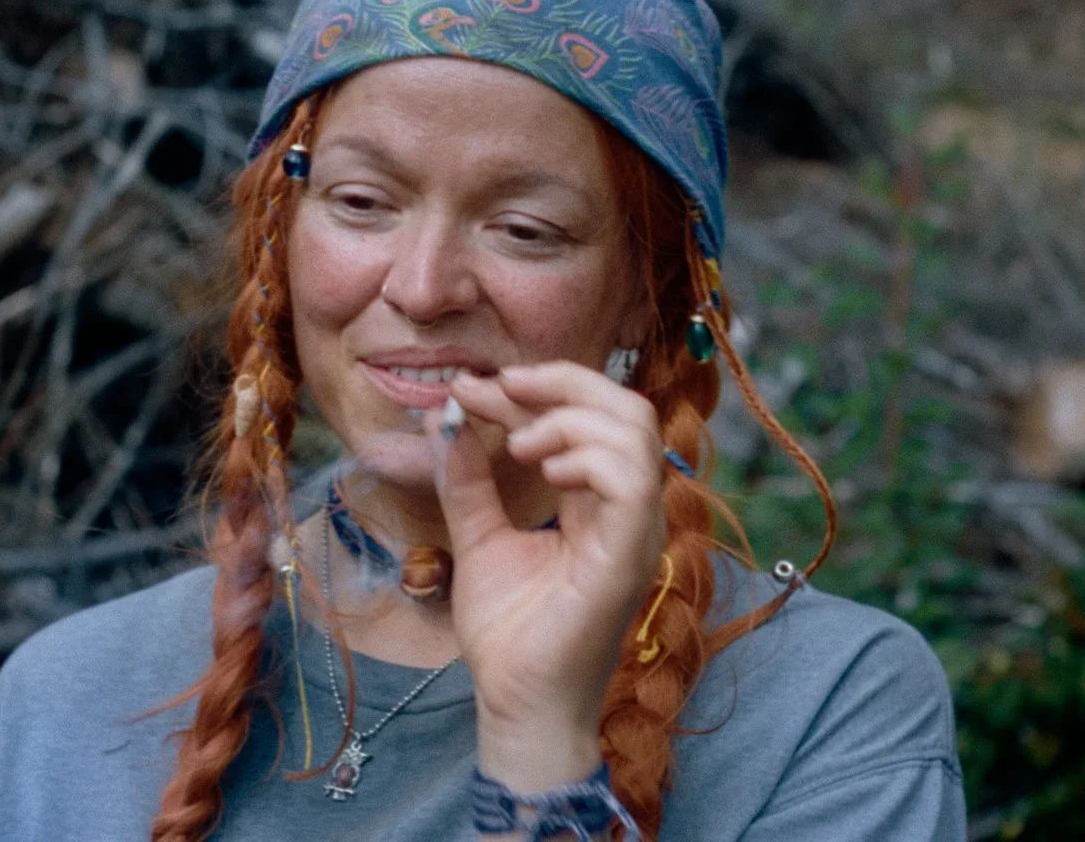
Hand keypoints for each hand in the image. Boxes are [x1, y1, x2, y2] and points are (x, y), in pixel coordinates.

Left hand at [432, 362, 666, 788]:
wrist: (517, 704)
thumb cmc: (511, 633)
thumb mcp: (479, 536)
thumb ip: (468, 477)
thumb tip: (449, 416)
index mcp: (601, 501)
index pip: (591, 416)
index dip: (535, 387)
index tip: (472, 386)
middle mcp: (631, 510)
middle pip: (627, 407)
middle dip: (560, 381)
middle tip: (496, 386)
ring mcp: (636, 531)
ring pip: (635, 431)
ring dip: (569, 417)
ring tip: (517, 443)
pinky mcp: (629, 557)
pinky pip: (630, 481)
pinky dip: (586, 457)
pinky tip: (543, 469)